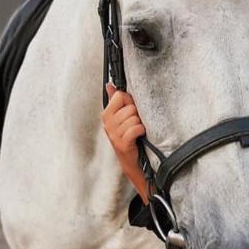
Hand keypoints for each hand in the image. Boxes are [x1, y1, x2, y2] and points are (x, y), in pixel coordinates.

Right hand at [101, 82, 147, 197]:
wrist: (131, 162)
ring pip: (134, 118)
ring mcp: (113, 134)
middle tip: (135, 125)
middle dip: (136, 115)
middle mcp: (108, 123)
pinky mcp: (122, 143)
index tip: (130, 111)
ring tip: (136, 132)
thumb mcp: (121, 119)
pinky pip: (135, 128)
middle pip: (129, 107)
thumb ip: (116, 100)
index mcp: (107, 115)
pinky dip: (141, 131)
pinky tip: (140, 136)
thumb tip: (110, 86)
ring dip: (139, 125)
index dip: (130, 102)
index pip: (120, 95)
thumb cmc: (128, 138)